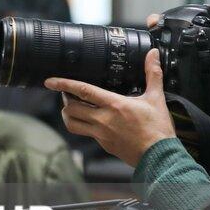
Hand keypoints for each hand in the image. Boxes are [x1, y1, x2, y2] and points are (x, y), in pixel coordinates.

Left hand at [45, 48, 174, 166]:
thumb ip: (152, 74)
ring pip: (72, 123)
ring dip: (68, 114)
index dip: (64, 84)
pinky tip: (92, 121)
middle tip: (67, 93)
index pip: (83, 91)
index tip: (50, 81)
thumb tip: (153, 54)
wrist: (159, 155)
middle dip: (65, 99)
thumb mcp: (156, 97)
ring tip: (73, 108)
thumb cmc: (157, 128)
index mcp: (115, 105)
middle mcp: (103, 120)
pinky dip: (84, 125)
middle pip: (71, 108)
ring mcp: (101, 134)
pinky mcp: (103, 144)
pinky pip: (86, 134)